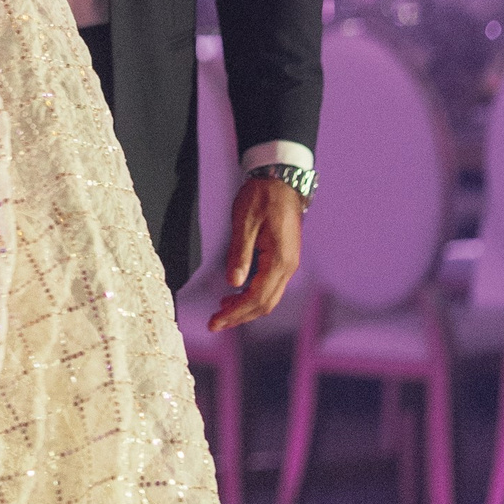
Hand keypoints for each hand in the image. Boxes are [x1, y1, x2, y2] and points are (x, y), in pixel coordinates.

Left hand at [208, 176, 304, 330]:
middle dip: (239, 316)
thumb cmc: (262, 196)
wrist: (281, 179)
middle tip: (214, 324)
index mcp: (280, 259)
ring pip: (269, 298)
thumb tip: (233, 283)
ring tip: (221, 312)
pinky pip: (269, 286)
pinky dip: (252, 296)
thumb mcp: (245, 222)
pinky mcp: (284, 259)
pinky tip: (235, 294)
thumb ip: (240, 253)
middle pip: (265, 304)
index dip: (236, 312)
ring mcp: (289, 263)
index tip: (215, 321)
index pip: (257, 297)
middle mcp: (289, 266)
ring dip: (246, 309)